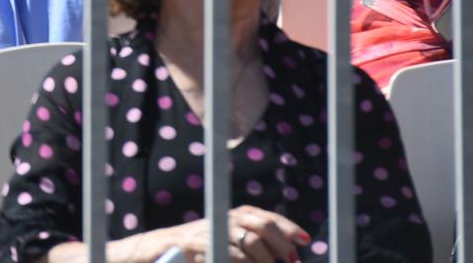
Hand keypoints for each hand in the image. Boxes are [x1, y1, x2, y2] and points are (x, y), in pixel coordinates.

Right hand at [139, 206, 308, 260]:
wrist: (167, 249)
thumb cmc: (205, 247)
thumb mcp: (232, 239)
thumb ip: (257, 242)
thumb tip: (290, 253)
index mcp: (237, 214)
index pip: (269, 216)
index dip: (289, 228)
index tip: (305, 241)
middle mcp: (226, 217)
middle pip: (263, 225)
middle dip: (282, 244)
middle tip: (291, 260)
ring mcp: (214, 229)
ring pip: (252, 241)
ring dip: (267, 259)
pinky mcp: (202, 243)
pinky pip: (235, 255)